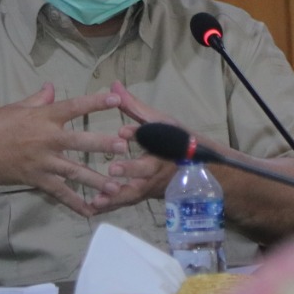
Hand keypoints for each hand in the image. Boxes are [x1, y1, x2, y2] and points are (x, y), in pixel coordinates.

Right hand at [0, 84, 128, 216]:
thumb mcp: (14, 108)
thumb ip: (37, 99)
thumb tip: (51, 87)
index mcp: (42, 117)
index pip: (73, 107)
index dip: (94, 102)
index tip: (115, 98)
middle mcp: (45, 139)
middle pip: (78, 142)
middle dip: (101, 144)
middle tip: (123, 147)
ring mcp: (42, 162)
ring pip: (73, 171)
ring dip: (95, 179)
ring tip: (116, 185)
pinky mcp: (36, 180)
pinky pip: (59, 193)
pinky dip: (74, 203)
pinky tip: (90, 211)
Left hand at [91, 82, 179, 212]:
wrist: (199, 170)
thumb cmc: (177, 141)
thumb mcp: (159, 121)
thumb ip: (134, 106)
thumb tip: (114, 86)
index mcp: (164, 145)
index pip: (153, 138)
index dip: (138, 135)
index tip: (123, 132)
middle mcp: (159, 167)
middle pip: (146, 170)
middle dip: (130, 170)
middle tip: (111, 169)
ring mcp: (152, 184)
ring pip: (137, 192)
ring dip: (117, 196)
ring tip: (97, 199)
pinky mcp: (145, 196)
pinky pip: (129, 202)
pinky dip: (113, 205)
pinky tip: (94, 207)